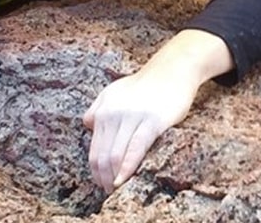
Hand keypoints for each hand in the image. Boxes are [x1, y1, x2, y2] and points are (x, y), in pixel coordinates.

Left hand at [83, 68, 196, 193]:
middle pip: (102, 155)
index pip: (94, 149)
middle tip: (108, 191)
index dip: (95, 171)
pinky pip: (135, 149)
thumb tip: (87, 125)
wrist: (173, 69)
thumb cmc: (146, 84)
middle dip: (103, 178)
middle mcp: (113, 113)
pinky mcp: (152, 121)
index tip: (101, 182)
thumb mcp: (115, 90)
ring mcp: (132, 117)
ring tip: (117, 189)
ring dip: (114, 177)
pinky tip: (124, 180)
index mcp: (103, 109)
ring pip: (115, 155)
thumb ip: (98, 107)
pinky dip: (127, 168)